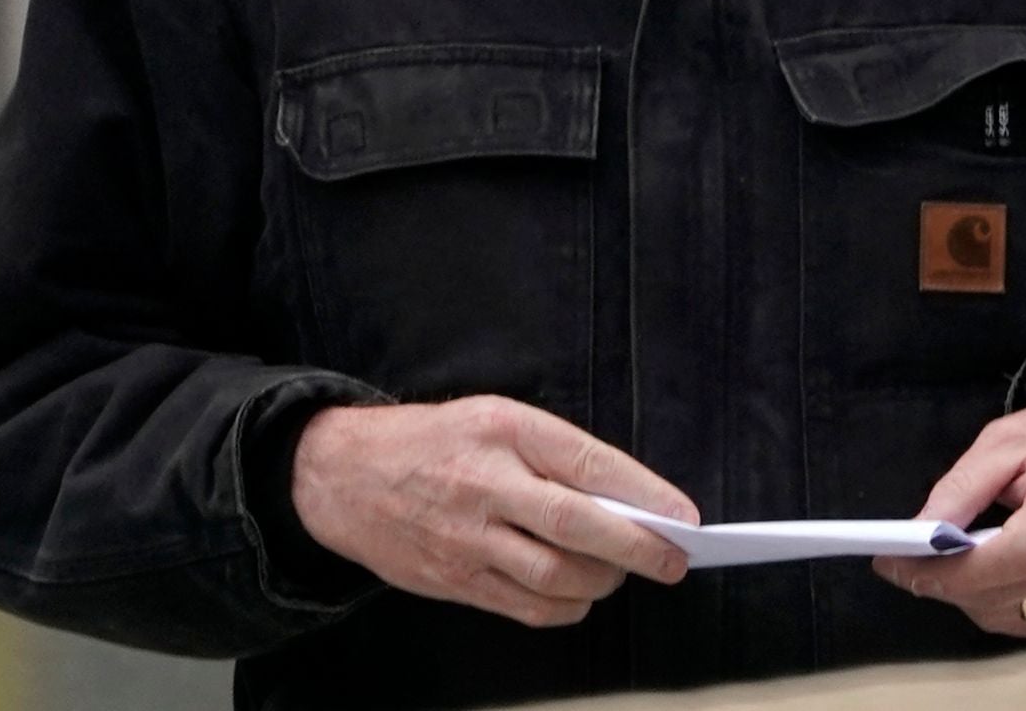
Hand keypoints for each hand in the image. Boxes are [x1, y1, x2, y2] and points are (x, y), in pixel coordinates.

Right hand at [287, 397, 694, 627]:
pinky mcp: (451, 581)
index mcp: (505, 430)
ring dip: (601, 582)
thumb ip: (555, 455)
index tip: (684, 517)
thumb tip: (625, 499)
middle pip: (575, 526)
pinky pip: (522, 606)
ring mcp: (466, 539)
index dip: (645, 493)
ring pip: (552, 577)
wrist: (341, 475)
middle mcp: (486, 485)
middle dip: (636, 549)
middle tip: (674, 561)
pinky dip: (563, 607)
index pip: (589, 464)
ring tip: (621, 574)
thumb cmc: (436, 441)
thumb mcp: (496, 418)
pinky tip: (579, 596)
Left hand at [877, 400, 1025, 637]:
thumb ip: (959, 491)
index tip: (898, 562)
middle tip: (901, 561)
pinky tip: (984, 573)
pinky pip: (1022, 623)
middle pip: (1003, 591)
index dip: (953, 569)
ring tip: (945, 561)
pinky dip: (990, 605)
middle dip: (942, 582)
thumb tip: (915, 539)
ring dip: (964, 595)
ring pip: (1004, 614)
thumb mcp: (1002, 442)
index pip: (1015, 555)